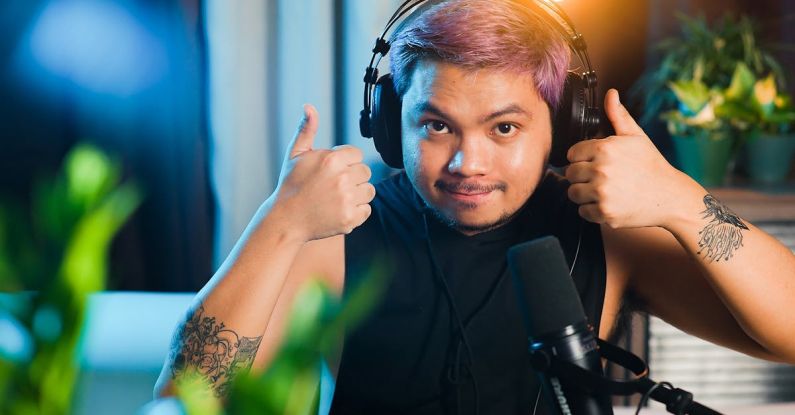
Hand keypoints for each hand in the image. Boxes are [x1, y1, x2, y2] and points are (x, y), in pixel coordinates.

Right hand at [274, 104, 375, 240]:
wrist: (286, 219)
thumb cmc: (291, 185)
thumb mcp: (295, 154)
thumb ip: (306, 130)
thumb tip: (309, 107)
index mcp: (332, 159)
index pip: (357, 154)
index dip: (345, 162)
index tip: (331, 171)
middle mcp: (342, 178)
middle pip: (365, 172)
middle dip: (352, 177)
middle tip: (333, 186)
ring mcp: (347, 200)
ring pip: (369, 190)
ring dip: (357, 194)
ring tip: (337, 197)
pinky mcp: (350, 218)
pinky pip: (367, 210)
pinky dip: (356, 211)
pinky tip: (339, 209)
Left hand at [565, 89, 700, 228]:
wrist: (670, 196)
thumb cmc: (651, 165)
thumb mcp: (636, 137)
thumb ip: (618, 116)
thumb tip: (610, 93)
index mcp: (604, 148)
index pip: (572, 154)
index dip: (582, 158)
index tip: (594, 162)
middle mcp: (601, 170)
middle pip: (570, 174)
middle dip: (581, 176)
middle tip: (600, 178)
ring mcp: (602, 193)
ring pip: (573, 193)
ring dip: (584, 193)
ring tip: (602, 191)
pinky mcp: (605, 213)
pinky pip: (583, 211)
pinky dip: (592, 210)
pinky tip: (608, 203)